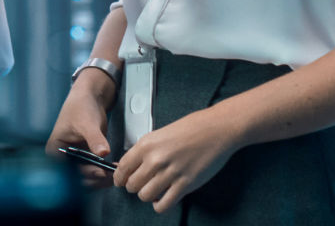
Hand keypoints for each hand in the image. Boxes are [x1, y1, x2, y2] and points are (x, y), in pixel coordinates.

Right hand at [45, 72, 116, 188]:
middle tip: (110, 173)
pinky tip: (114, 168)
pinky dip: (104, 171)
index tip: (98, 172)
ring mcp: (76, 159)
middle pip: (77, 177)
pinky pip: (95, 170)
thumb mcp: (86, 123)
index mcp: (55, 150)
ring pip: (87, 176)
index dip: (82, 174)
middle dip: (94, 177)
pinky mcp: (87, 158)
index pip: (65, 171)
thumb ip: (94, 138)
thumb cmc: (81, 106)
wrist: (91, 97)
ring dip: (101, 177)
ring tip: (114, 171)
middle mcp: (63, 157)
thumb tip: (103, 152)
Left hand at [113, 108, 239, 212]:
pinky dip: (160, 205)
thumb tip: (130, 165)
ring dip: (147, 196)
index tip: (121, 181)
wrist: (214, 130)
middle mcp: (155, 159)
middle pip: (132, 184)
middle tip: (140, 185)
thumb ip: (144, 151)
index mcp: (146, 145)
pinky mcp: (185, 185)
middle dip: (134, 187)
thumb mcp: (158, 134)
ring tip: (153, 191)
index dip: (119, 178)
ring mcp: (170, 173)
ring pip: (145, 196)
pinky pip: (164, 204)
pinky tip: (163, 199)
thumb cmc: (190, 129)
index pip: (122, 168)